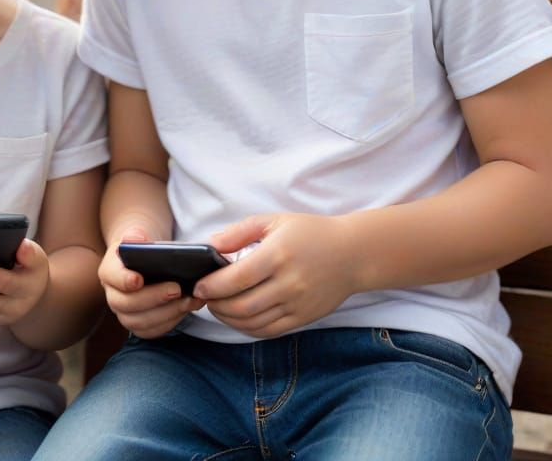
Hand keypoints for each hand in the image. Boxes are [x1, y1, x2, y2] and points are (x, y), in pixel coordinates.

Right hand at [98, 227, 203, 338]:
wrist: (144, 259)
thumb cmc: (142, 246)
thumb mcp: (138, 235)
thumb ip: (136, 235)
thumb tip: (138, 238)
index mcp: (109, 271)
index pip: (112, 277)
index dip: (123, 280)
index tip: (139, 279)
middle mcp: (113, 295)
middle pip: (126, 304)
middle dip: (153, 298)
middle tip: (177, 289)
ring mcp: (125, 313)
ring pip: (139, 323)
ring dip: (166, 313)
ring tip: (188, 300)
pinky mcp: (139, 325)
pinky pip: (152, 331)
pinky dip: (171, 322)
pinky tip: (187, 308)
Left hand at [193, 213, 357, 337]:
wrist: (352, 253)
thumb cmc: (310, 233)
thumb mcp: (274, 221)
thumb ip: (239, 232)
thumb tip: (210, 244)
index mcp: (278, 255)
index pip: (236, 278)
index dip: (212, 286)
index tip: (199, 286)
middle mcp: (288, 283)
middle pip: (241, 305)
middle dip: (215, 305)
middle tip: (203, 298)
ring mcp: (296, 304)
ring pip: (252, 323)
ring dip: (228, 319)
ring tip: (217, 307)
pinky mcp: (303, 318)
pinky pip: (268, 331)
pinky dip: (247, 328)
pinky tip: (237, 318)